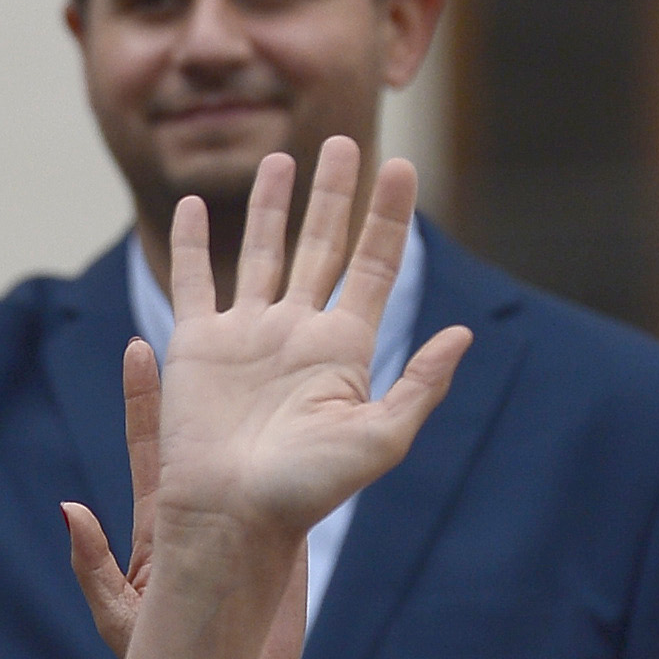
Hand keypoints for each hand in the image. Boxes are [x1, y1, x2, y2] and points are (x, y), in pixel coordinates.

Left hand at [61, 337, 303, 658]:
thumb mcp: (118, 613)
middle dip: (208, 378)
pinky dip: (310, 444)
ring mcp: (243, 518)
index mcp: (160, 520)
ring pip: (257, 447)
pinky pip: (296, 479)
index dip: (144, 397)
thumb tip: (68, 507)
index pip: (149, 444)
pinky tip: (324, 402)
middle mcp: (202, 508)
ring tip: (275, 341)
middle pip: (205, 428)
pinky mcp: (284, 536)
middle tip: (213, 322)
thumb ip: (91, 563)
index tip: (140, 345)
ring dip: (265, 401)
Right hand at [143, 141, 470, 543]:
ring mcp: (247, 335)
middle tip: (343, 141)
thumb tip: (464, 334)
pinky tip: (196, 207)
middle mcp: (297, 332)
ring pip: (261, 252)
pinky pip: (195, 282)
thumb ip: (421, 385)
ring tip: (282, 158)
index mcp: (346, 349)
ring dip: (272, 205)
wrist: (232, 517)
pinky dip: (194, 243)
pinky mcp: (198, 346)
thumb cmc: (306, 491)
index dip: (389, 215)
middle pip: (322, 244)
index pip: (375, 264)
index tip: (400, 166)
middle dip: (335, 193)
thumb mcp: (381, 440)